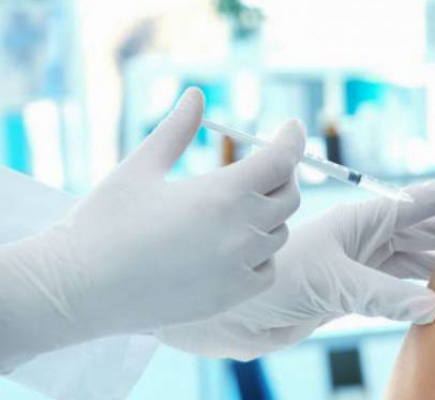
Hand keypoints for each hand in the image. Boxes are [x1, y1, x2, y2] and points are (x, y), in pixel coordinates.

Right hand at [0, 88, 304, 366]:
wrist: (78, 290)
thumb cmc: (103, 223)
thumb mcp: (141, 167)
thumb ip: (176, 130)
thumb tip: (196, 94)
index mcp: (222, 194)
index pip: (281, 161)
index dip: (293, 140)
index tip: (293, 128)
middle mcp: (240, 232)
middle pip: (289, 196)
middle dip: (283, 174)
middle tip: (265, 164)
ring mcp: (238, 268)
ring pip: (279, 234)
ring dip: (270, 214)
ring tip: (242, 205)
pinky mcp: (230, 297)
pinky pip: (266, 270)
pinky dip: (261, 254)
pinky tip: (236, 246)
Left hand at [157, 163, 434, 360]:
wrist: (239, 312)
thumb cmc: (274, 279)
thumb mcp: (331, 282)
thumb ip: (382, 294)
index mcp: (365, 219)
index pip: (422, 200)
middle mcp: (369, 238)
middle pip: (427, 230)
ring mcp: (365, 265)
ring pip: (418, 258)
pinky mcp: (357, 292)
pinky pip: (402, 287)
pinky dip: (424, 290)